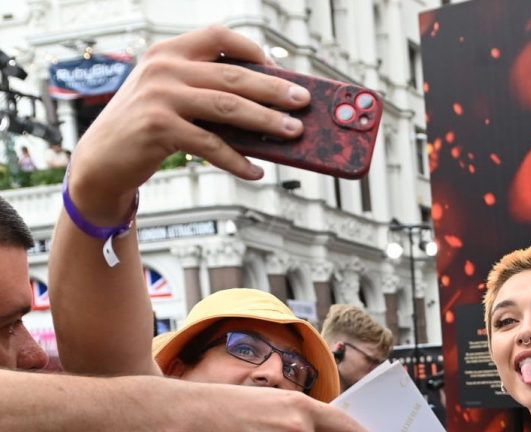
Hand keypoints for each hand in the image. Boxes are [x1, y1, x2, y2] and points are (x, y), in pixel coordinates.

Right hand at [67, 26, 309, 221]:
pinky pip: (211, 145)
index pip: (219, 36)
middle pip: (234, 76)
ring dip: (267, 122)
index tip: (281, 68)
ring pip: (229, 108)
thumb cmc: (146, 128)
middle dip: (274, 90)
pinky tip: (256, 171)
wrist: (102, 159)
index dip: (253, 50)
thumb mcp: (171, 98)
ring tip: (293, 133)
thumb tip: (264, 110)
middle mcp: (164, 67)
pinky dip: (238, 161)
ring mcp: (161, 96)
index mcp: (169, 52)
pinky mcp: (160, 128)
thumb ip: (206, 92)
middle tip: (303, 102)